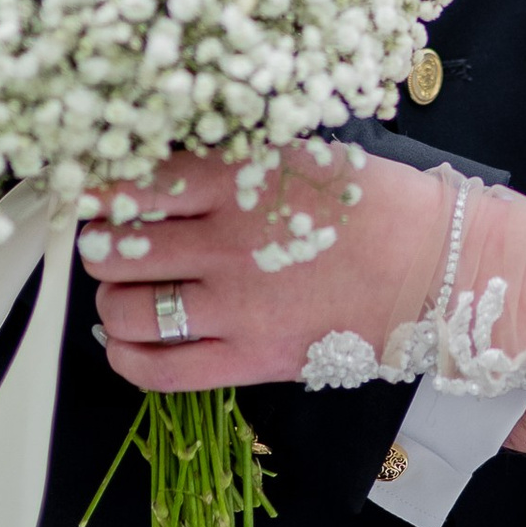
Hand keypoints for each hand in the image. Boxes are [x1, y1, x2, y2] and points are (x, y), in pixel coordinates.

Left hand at [85, 142, 439, 388]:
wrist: (437, 268)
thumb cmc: (375, 206)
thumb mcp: (298, 156)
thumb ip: (230, 161)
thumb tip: (159, 169)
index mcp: (237, 180)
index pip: (130, 182)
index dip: (94, 189)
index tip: (88, 193)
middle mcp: (225, 242)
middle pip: (113, 248)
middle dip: (101, 244)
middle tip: (112, 242)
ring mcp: (235, 306)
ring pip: (123, 308)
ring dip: (111, 298)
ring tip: (126, 289)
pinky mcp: (250, 357)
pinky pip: (158, 370)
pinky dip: (127, 355)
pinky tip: (128, 340)